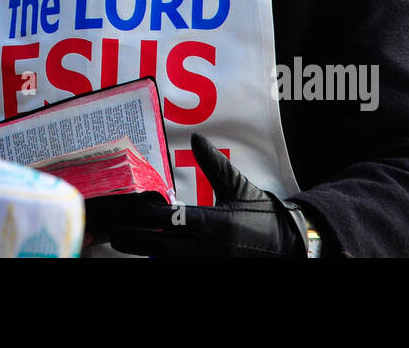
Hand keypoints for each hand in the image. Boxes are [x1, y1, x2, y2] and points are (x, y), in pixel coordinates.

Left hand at [109, 133, 308, 257]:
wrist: (290, 245)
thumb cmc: (262, 214)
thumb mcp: (239, 187)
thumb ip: (214, 164)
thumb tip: (196, 138)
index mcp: (217, 223)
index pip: (176, 221)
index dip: (152, 218)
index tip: (133, 213)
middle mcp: (212, 248)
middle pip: (166, 247)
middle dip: (139, 242)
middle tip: (117, 236)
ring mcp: (214, 263)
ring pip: (174, 261)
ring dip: (151, 254)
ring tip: (128, 245)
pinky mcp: (218, 270)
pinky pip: (186, 268)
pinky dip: (169, 262)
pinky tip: (155, 257)